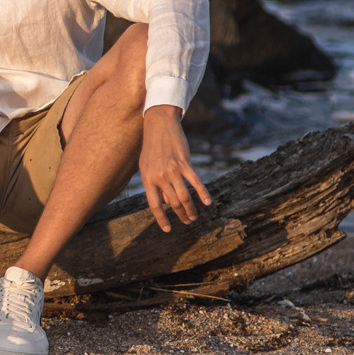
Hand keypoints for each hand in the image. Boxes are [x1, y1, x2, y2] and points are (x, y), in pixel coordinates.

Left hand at [139, 105, 212, 231]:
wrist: (158, 125)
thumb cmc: (151, 148)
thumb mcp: (146, 167)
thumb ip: (153, 184)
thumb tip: (164, 202)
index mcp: (147, 178)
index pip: (154, 205)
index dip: (161, 219)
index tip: (168, 229)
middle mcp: (159, 176)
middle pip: (172, 203)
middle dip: (180, 215)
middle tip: (187, 221)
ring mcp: (172, 169)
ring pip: (183, 196)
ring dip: (190, 209)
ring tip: (194, 216)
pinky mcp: (184, 163)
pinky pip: (195, 182)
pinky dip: (202, 193)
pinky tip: (207, 202)